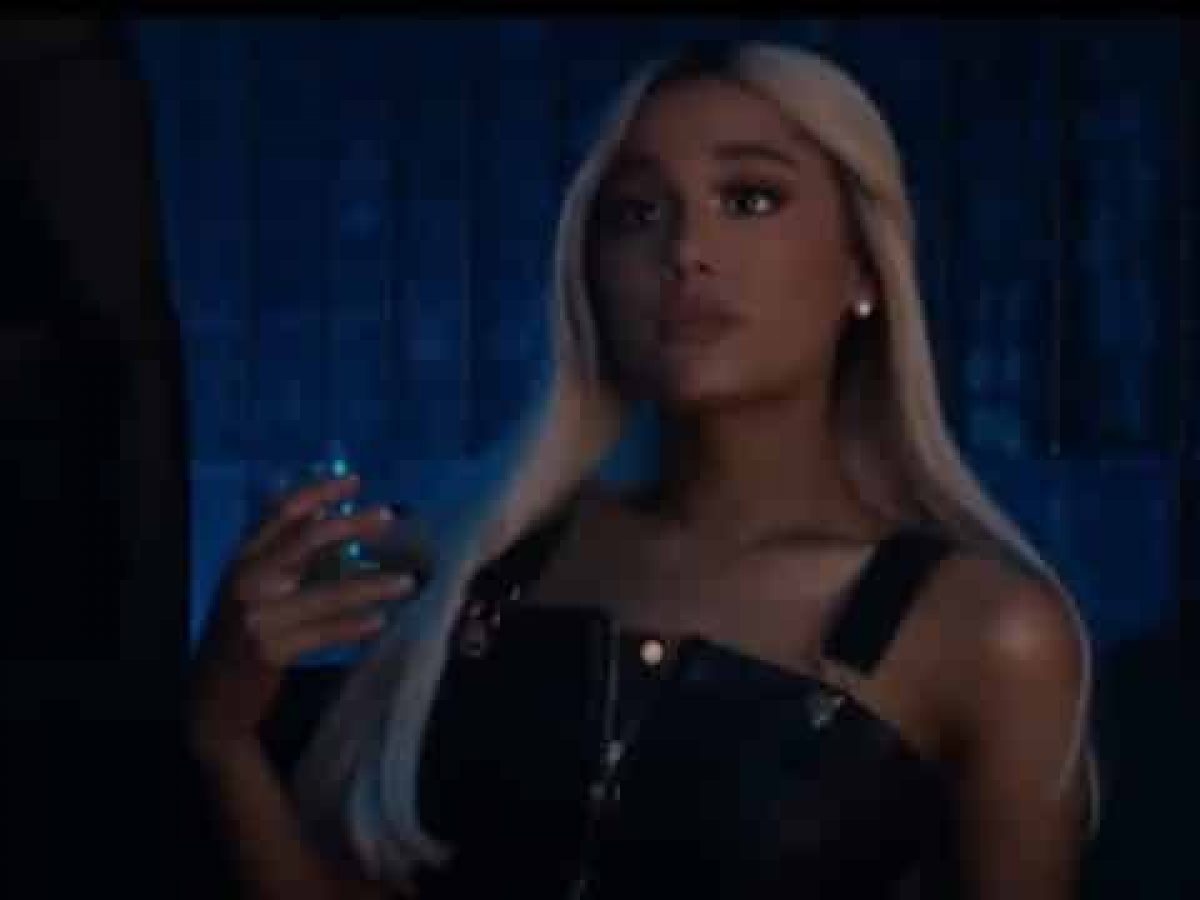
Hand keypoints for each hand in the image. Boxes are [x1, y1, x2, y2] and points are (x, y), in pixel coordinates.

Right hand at [187, 473, 417, 761]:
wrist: (212, 696)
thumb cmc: (240, 632)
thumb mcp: (252, 584)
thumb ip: (281, 549)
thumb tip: (323, 510)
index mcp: (243, 558)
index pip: (281, 511)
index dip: (319, 491)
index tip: (356, 481)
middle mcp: (248, 580)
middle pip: (308, 540)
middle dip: (352, 525)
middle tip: (389, 517)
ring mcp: (258, 616)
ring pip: (326, 592)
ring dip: (371, 585)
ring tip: (406, 582)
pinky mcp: (271, 650)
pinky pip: (324, 632)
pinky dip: (354, 626)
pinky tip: (380, 621)